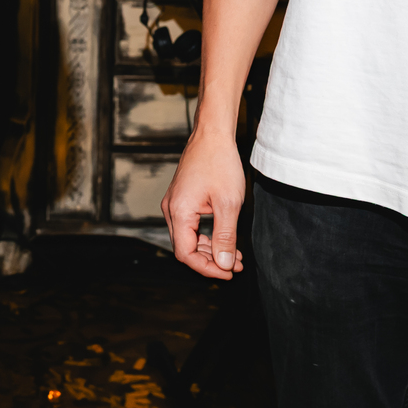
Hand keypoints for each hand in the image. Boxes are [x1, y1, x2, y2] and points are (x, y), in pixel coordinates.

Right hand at [162, 125, 246, 280]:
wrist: (212, 135)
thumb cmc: (219, 163)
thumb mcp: (228, 204)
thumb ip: (225, 237)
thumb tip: (224, 264)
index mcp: (179, 211)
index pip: (186, 254)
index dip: (207, 268)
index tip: (228, 272)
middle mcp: (171, 209)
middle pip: (185, 248)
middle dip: (211, 261)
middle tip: (235, 265)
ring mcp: (175, 203)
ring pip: (188, 238)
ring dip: (210, 250)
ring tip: (234, 254)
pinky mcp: (182, 199)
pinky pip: (190, 226)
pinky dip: (206, 236)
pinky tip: (224, 239)